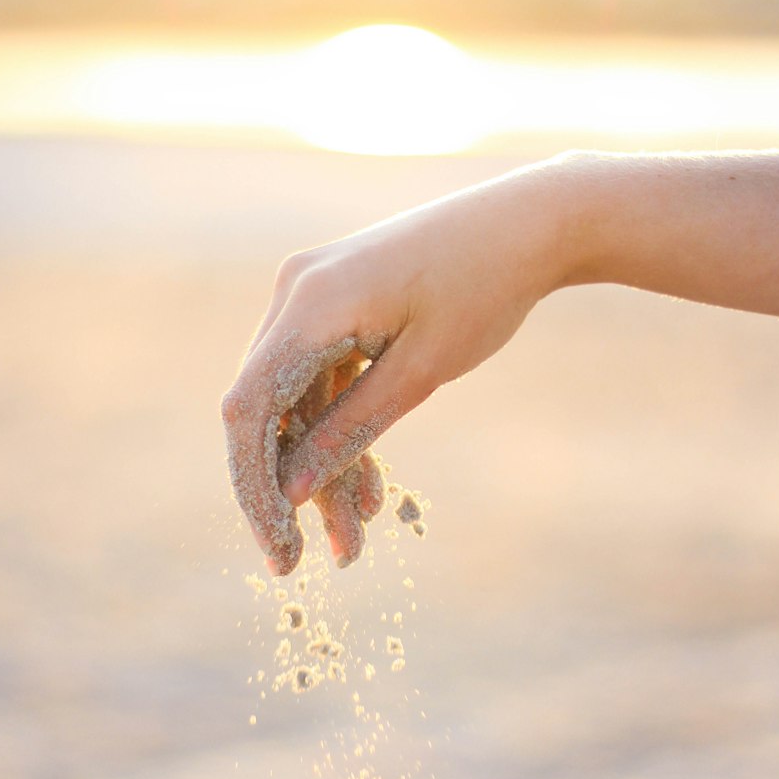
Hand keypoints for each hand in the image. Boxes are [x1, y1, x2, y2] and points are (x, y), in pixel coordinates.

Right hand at [222, 161, 570, 573]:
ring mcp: (311, 295)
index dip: (254, 486)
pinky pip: (320, 378)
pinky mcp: (335, 303)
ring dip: (327, 467)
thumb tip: (292, 493)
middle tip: (338, 555)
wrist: (530, 223)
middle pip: (269, 411)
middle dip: (298, 488)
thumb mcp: (421, 374)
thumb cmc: (483, 291)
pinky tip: (371, 487)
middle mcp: (294, 293)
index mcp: (308, 304)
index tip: (278, 549)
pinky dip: (342, 428)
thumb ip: (351, 429)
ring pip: (298, 403)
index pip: (249, 410)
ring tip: (362, 534)